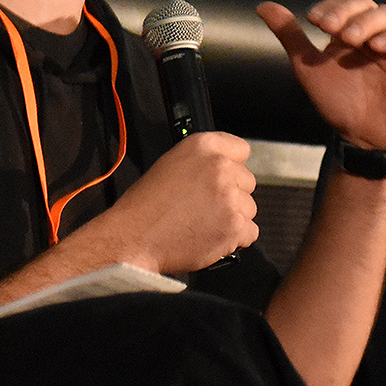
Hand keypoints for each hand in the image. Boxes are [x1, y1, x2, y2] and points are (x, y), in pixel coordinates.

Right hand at [106, 131, 258, 273]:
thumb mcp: (170, 164)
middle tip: (207, 206)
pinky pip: (250, 232)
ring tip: (204, 224)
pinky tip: (211, 236)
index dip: (232, 167)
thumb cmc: (145, 206)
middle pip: (247, 181)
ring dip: (233, 217)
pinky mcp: (234, 226)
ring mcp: (229, 197)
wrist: (135, 237)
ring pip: (249, 208)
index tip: (225, 178)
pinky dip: (235, 239)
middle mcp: (219, 167)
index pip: (241, 149)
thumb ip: (201, 163)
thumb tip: (222, 171)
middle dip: (233, 194)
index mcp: (202, 146)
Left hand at [257, 0, 385, 152]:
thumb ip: (290, 36)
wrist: (364, 136)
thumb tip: (263, 5)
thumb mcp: (308, 67)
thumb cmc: (338, 102)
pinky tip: (377, 46)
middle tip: (330, 28)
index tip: (313, 21)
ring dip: (367, 22)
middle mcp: (373, 32)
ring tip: (350, 39)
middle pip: (365, 4)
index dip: (330, 7)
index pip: (342, 4)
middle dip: (346, 12)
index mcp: (349, 31)